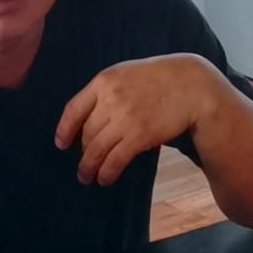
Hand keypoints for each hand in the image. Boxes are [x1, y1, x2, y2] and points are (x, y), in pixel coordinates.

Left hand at [55, 53, 223, 185]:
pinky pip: (115, 159)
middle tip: (83, 166)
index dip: (64, 130)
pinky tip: (105, 179)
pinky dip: (107, 172)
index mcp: (104, 81)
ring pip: (96, 150)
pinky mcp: (139, 135)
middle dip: (83, 153)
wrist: (191, 85)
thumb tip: (88, 120)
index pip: (73, 109)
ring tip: (88, 177)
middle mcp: (110, 99)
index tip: (60, 144)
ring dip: (89, 168)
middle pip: (86, 133)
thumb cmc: (158, 79)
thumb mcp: (127, 73)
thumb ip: (106, 91)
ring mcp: (124, 118)